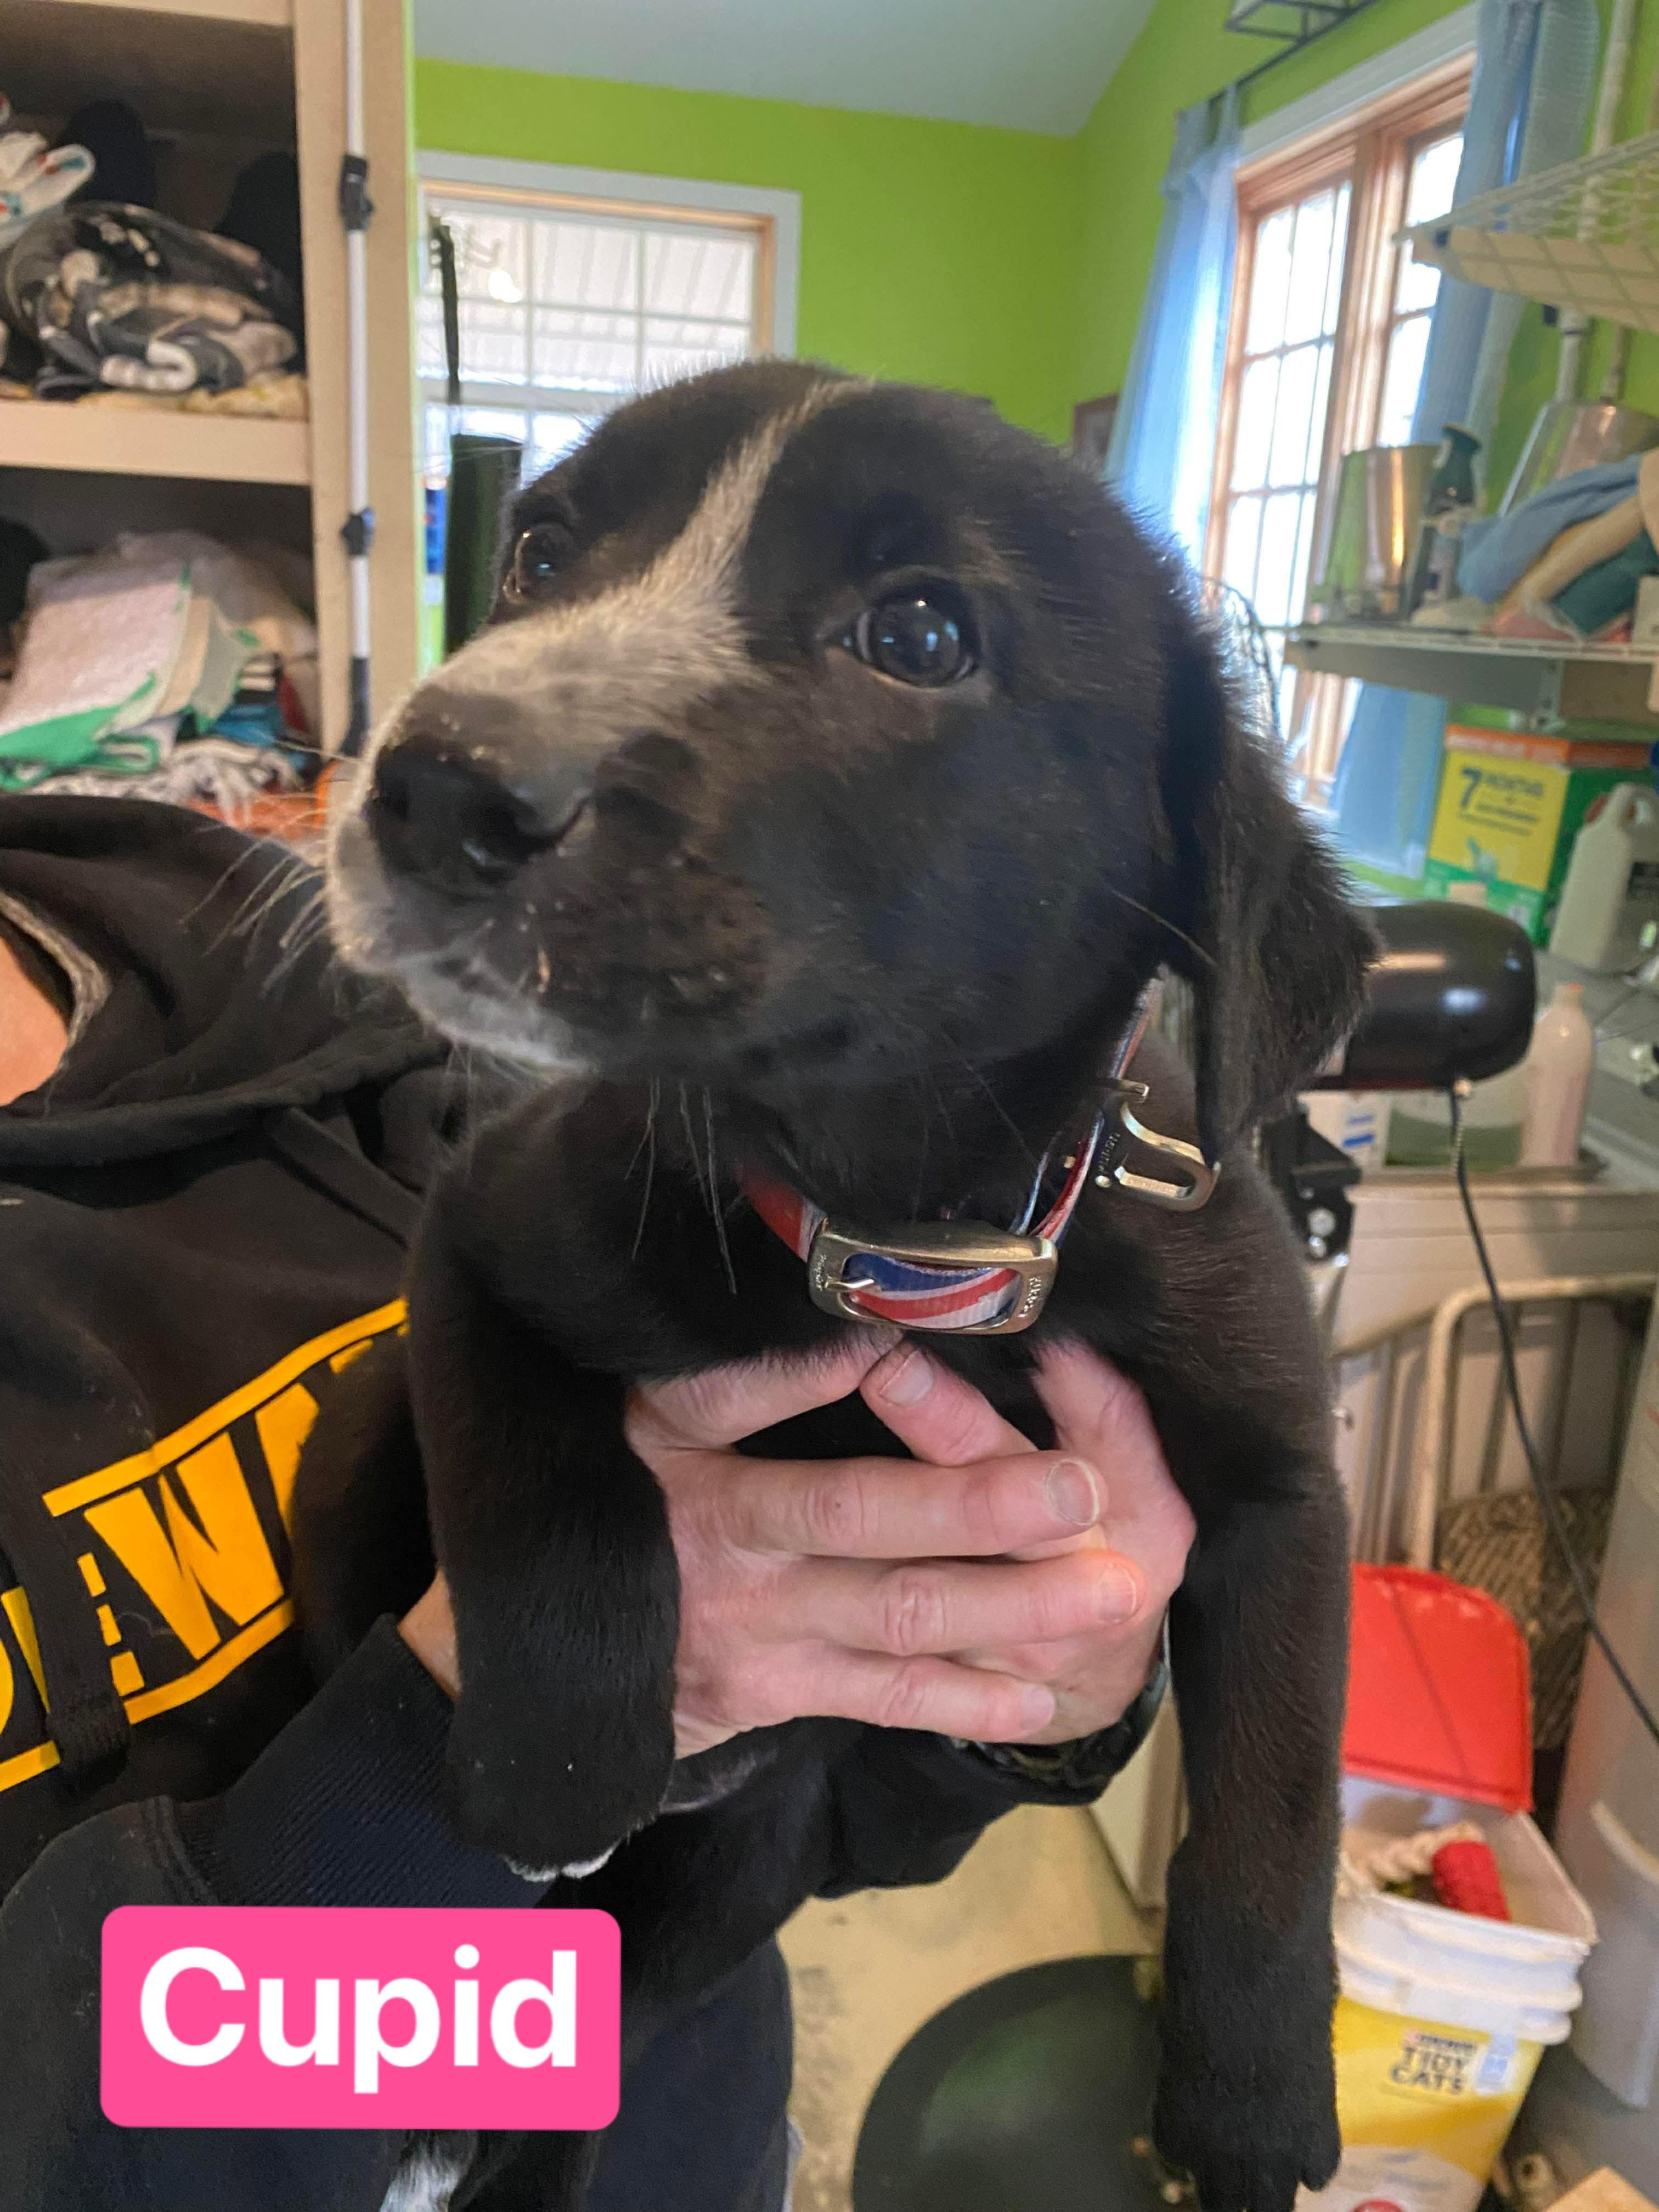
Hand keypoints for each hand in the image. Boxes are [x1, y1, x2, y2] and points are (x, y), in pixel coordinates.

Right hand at [629, 1332, 1193, 1753]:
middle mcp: (727, 1542)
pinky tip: (1042, 1691)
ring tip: (1110, 1587)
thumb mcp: (650, 1423)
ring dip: (1009, 1603)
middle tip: (1082, 1488)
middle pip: (858, 1517)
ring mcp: (756, 1627)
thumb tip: (857, 1328)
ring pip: (897, 1613)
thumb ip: (742, 1379)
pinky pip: (884, 1698)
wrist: (551, 1656)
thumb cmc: (628, 1504)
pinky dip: (965, 1697)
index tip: (897, 1343)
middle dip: (976, 1503)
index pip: (742, 1398)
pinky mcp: (773, 1692)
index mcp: (686, 1450)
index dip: (811, 1375)